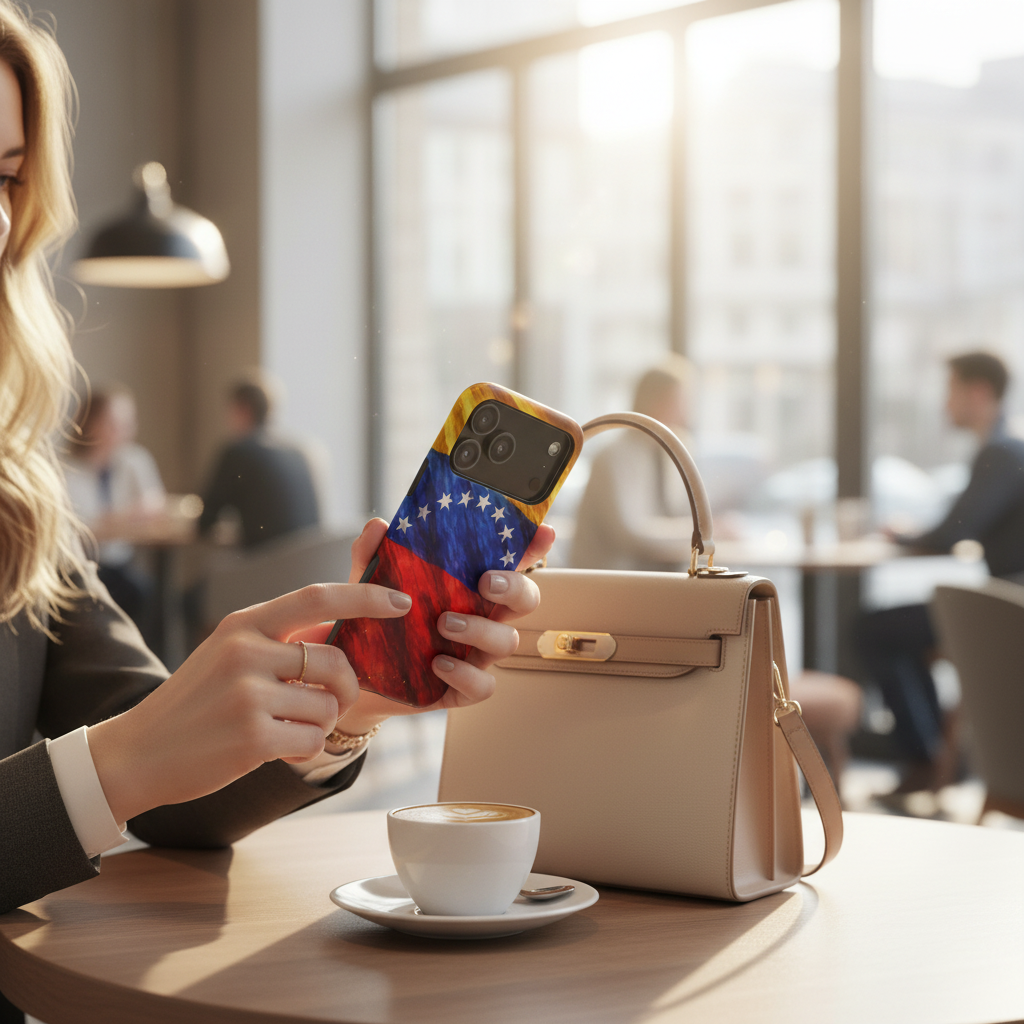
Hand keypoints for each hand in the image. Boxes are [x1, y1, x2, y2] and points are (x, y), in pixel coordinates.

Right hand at [88, 581, 412, 823]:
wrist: (138, 752)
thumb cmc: (195, 703)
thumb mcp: (228, 654)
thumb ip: (279, 641)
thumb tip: (342, 631)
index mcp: (243, 624)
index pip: (317, 597)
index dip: (366, 596)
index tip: (402, 601)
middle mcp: (246, 651)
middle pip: (335, 660)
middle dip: (347, 686)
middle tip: (332, 700)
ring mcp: (248, 694)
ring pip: (328, 706)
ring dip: (318, 724)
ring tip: (283, 729)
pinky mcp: (253, 737)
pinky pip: (314, 740)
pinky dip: (304, 749)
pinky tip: (274, 750)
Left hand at [289, 518, 555, 735]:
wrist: (353, 675)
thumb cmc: (376, 620)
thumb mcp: (369, 584)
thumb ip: (372, 554)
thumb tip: (378, 526)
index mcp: (469, 587)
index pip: (509, 562)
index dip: (532, 547)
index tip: (544, 533)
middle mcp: (482, 618)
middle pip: (525, 600)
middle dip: (515, 587)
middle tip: (486, 582)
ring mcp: (475, 654)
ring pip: (507, 642)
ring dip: (480, 629)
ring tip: (444, 624)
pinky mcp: (460, 689)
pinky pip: (482, 686)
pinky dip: (466, 674)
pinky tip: (438, 663)